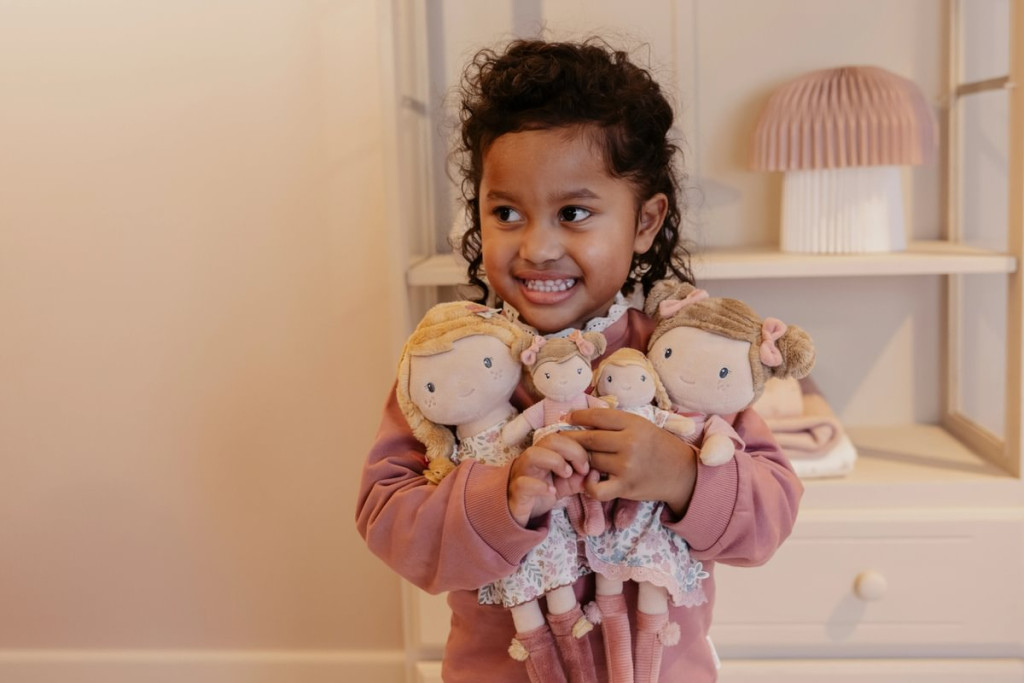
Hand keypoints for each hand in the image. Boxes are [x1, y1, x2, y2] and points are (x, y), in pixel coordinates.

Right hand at [507, 432, 591, 526]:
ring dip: (555, 461)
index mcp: (545, 452)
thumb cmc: (545, 491)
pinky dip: (540, 486)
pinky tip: (552, 492)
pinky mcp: (516, 491)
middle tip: (582, 469)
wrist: (524, 513)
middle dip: (571, 451)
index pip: (562, 436)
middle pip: (549, 439)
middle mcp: (532, 458)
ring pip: (532, 455)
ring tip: (567, 475)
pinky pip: (523, 483)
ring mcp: (522, 473)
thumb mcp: (568, 483)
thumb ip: (582, 477)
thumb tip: (596, 472)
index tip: (589, 466)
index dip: (579, 447)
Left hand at [564, 408, 698, 516]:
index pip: (597, 416)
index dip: (578, 416)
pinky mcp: (625, 487)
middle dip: (571, 438)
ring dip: (581, 461)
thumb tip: (583, 416)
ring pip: (590, 461)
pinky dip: (588, 485)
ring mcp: (627, 466)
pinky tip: (590, 480)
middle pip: (588, 439)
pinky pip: (596, 489)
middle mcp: (629, 443)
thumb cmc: (658, 446)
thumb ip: (616, 422)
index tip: (567, 417)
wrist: (682, 473)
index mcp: (633, 424)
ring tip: (577, 458)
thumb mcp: (641, 425)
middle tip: (560, 438)